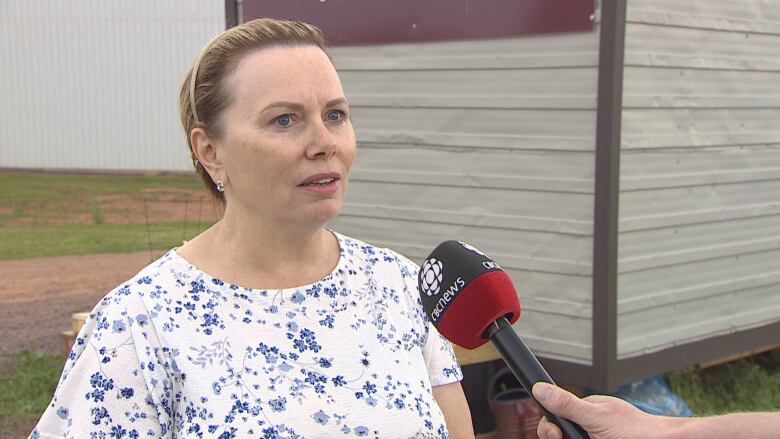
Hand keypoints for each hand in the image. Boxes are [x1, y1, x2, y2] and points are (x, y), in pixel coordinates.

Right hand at [532, 382, 668, 438]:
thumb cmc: (636, 431)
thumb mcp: (595, 417)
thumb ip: (567, 404)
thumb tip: (541, 387)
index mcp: (585, 412)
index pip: (555, 417)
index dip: (550, 428)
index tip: (556, 434)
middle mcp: (588, 427)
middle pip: (560, 433)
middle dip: (560, 437)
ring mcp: (595, 437)